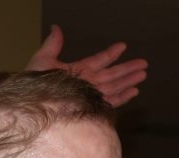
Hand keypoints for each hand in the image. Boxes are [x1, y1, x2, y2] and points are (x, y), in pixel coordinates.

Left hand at [25, 25, 147, 106]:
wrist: (35, 108)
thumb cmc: (35, 86)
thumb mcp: (42, 61)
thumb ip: (52, 45)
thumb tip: (56, 28)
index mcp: (78, 71)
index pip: (99, 60)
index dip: (111, 54)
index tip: (123, 46)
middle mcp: (88, 84)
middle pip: (112, 74)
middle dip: (128, 69)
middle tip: (144, 63)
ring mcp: (91, 96)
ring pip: (115, 87)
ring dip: (129, 81)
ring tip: (143, 75)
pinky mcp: (92, 109)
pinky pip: (111, 103)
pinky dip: (123, 97)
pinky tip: (134, 91)